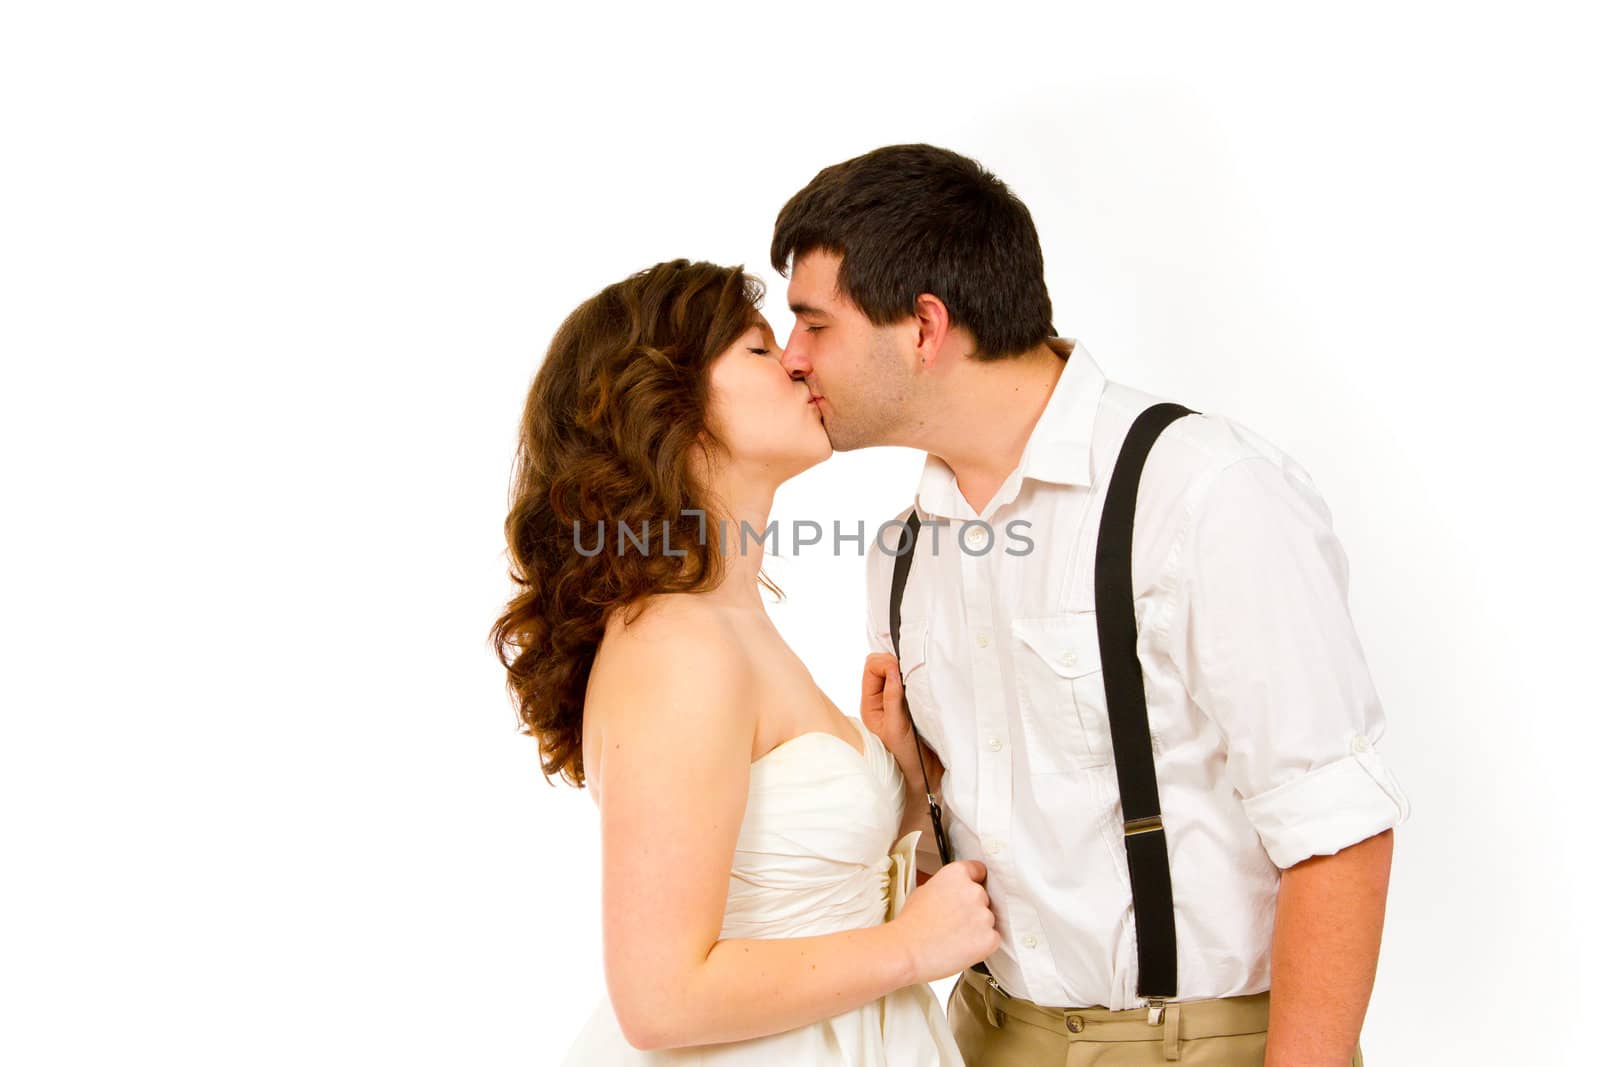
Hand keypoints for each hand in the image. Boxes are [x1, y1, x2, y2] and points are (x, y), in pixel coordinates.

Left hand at [861, 652, 943, 794]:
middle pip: (883, 664)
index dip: (884, 664)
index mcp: (871, 704)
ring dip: (907, 671)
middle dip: (895, 663)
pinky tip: (925, 684)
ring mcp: (899, 700)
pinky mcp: (915, 703)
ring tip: (918, 679)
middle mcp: (882, 699)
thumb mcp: (895, 728)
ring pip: (898, 670)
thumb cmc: (905, 758)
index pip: (871, 668)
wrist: (924, 776)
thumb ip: (892, 699)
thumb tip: (893, 670)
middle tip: (910, 674)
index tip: (899, 672)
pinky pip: (913, 681)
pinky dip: (918, 678)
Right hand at [888, 859, 998, 982]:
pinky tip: (962, 947)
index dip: (974, 882)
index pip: (979, 870)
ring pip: (988, 920)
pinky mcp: (990, 937)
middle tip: (954, 921)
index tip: (971, 891)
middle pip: (984, 897)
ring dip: (978, 928)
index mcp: (957, 874)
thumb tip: (954, 893)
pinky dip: (982, 945)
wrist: (906, 950)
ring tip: (954, 937)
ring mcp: (984, 915)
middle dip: (973, 909)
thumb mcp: (924, 891)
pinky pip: (993, 939)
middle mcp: (974, 891)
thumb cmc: (910, 924)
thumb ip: (946, 887)